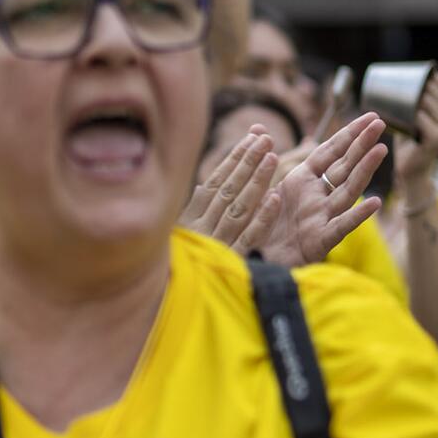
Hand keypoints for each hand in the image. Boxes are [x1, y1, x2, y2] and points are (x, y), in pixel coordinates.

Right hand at [181, 128, 282, 253]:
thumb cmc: (172, 265)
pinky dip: (261, 217)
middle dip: (248, 162)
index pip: (215, 181)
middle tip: (267, 138)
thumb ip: (194, 211)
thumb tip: (203, 184)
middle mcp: (201, 227)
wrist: (162, 299)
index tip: (250, 138)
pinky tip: (274, 199)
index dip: (234, 159)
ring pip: (239, 207)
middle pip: (228, 189)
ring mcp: (216, 243)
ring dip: (256, 181)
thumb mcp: (178, 235)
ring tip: (274, 157)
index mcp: (189, 218)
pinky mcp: (230, 261)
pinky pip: (248, 237)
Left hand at [260, 113, 388, 266]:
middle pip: (344, 166)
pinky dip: (357, 215)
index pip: (330, 152)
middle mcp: (316, 197)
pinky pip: (341, 226)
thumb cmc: (260, 224)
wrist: (253, 261)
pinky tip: (374, 202)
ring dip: (364, 171)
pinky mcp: (320, 240)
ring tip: (381, 150)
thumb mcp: (259, 186)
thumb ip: (263, 157)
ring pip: (347, 191)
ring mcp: (321, 217)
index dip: (349, 134)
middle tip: (381, 123)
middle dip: (362, 144)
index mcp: (302, 181)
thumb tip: (256, 127)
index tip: (370, 116)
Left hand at [391, 72, 437, 184]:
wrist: (411, 170)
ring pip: (430, 105)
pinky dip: (414, 114)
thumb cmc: (409, 142)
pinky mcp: (436, 140)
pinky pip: (424, 121)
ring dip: (415, 96)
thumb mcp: (413, 119)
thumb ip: (413, 104)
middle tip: (400, 79)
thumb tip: (404, 80)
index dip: (429, 77)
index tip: (413, 70)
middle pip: (435, 94)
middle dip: (420, 84)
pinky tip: (405, 110)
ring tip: (398, 91)